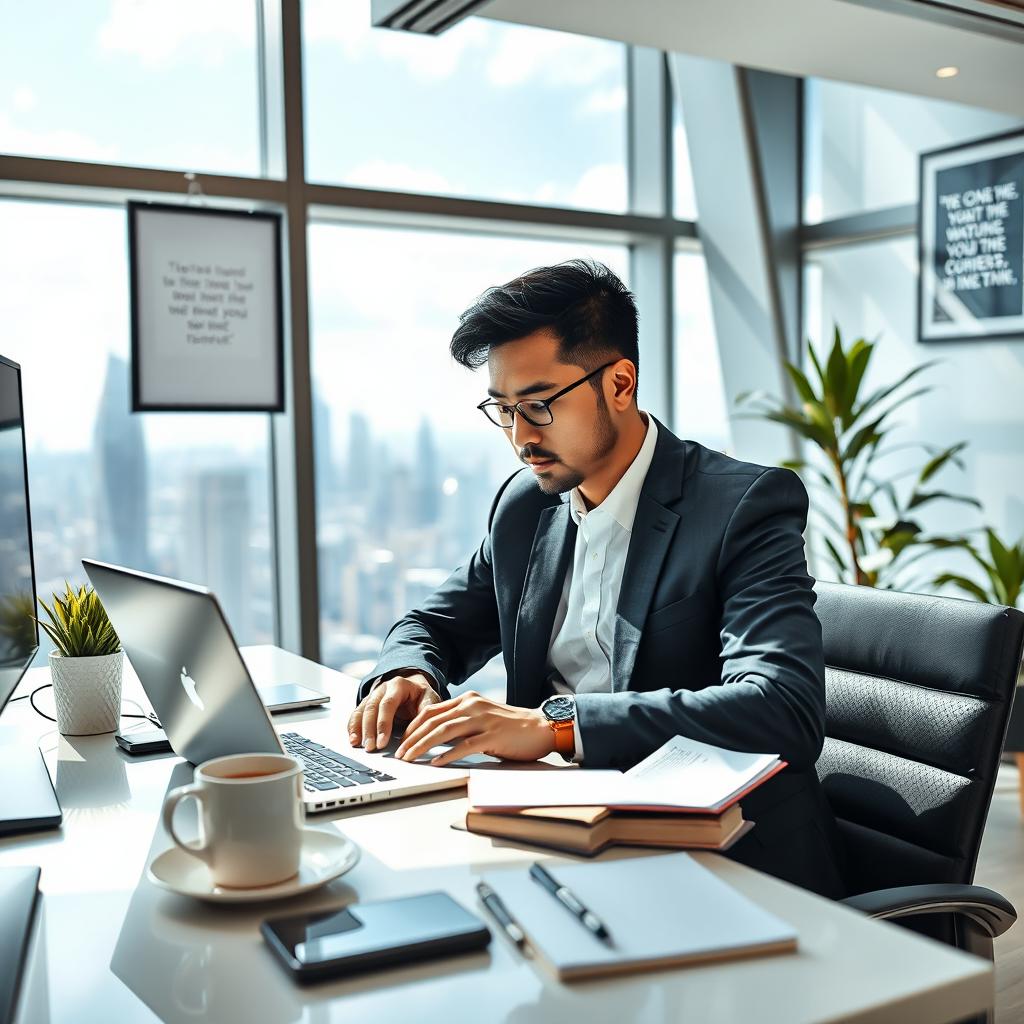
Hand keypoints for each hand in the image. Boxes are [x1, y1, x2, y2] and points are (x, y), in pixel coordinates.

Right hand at [348, 671, 440, 751]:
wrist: (414, 687)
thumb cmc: (421, 695)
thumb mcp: (429, 699)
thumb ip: (425, 712)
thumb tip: (423, 729)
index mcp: (398, 685)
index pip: (388, 704)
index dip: (383, 723)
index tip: (382, 742)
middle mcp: (383, 688)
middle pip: (372, 708)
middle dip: (369, 730)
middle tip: (370, 748)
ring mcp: (373, 695)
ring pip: (362, 711)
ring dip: (358, 729)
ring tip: (356, 744)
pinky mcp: (367, 704)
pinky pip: (357, 714)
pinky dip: (353, 727)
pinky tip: (352, 739)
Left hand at [395, 691, 555, 766]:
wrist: (542, 727)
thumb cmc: (512, 726)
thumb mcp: (483, 717)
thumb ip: (462, 721)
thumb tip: (436, 737)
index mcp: (468, 700)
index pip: (432, 710)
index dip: (413, 725)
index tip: (403, 739)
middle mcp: (473, 706)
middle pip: (433, 720)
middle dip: (412, 737)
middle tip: (400, 752)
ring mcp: (483, 720)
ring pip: (444, 731)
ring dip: (423, 745)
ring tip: (411, 758)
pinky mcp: (493, 736)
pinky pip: (465, 746)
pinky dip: (448, 754)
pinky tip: (436, 762)